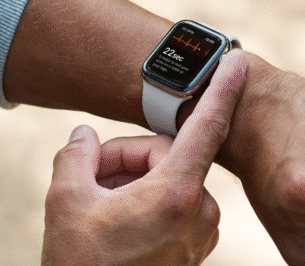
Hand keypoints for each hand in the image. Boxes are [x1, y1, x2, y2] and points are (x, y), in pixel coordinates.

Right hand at [41, 51, 248, 265]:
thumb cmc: (81, 264)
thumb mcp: (65, 200)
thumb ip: (77, 155)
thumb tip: (87, 136)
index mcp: (175, 194)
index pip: (206, 127)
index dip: (221, 88)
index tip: (239, 58)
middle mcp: (199, 211)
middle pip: (166, 153)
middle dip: (125, 158)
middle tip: (89, 177)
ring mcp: (200, 231)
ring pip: (167, 178)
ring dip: (130, 181)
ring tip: (97, 207)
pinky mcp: (194, 246)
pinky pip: (172, 201)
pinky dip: (143, 200)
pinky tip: (113, 221)